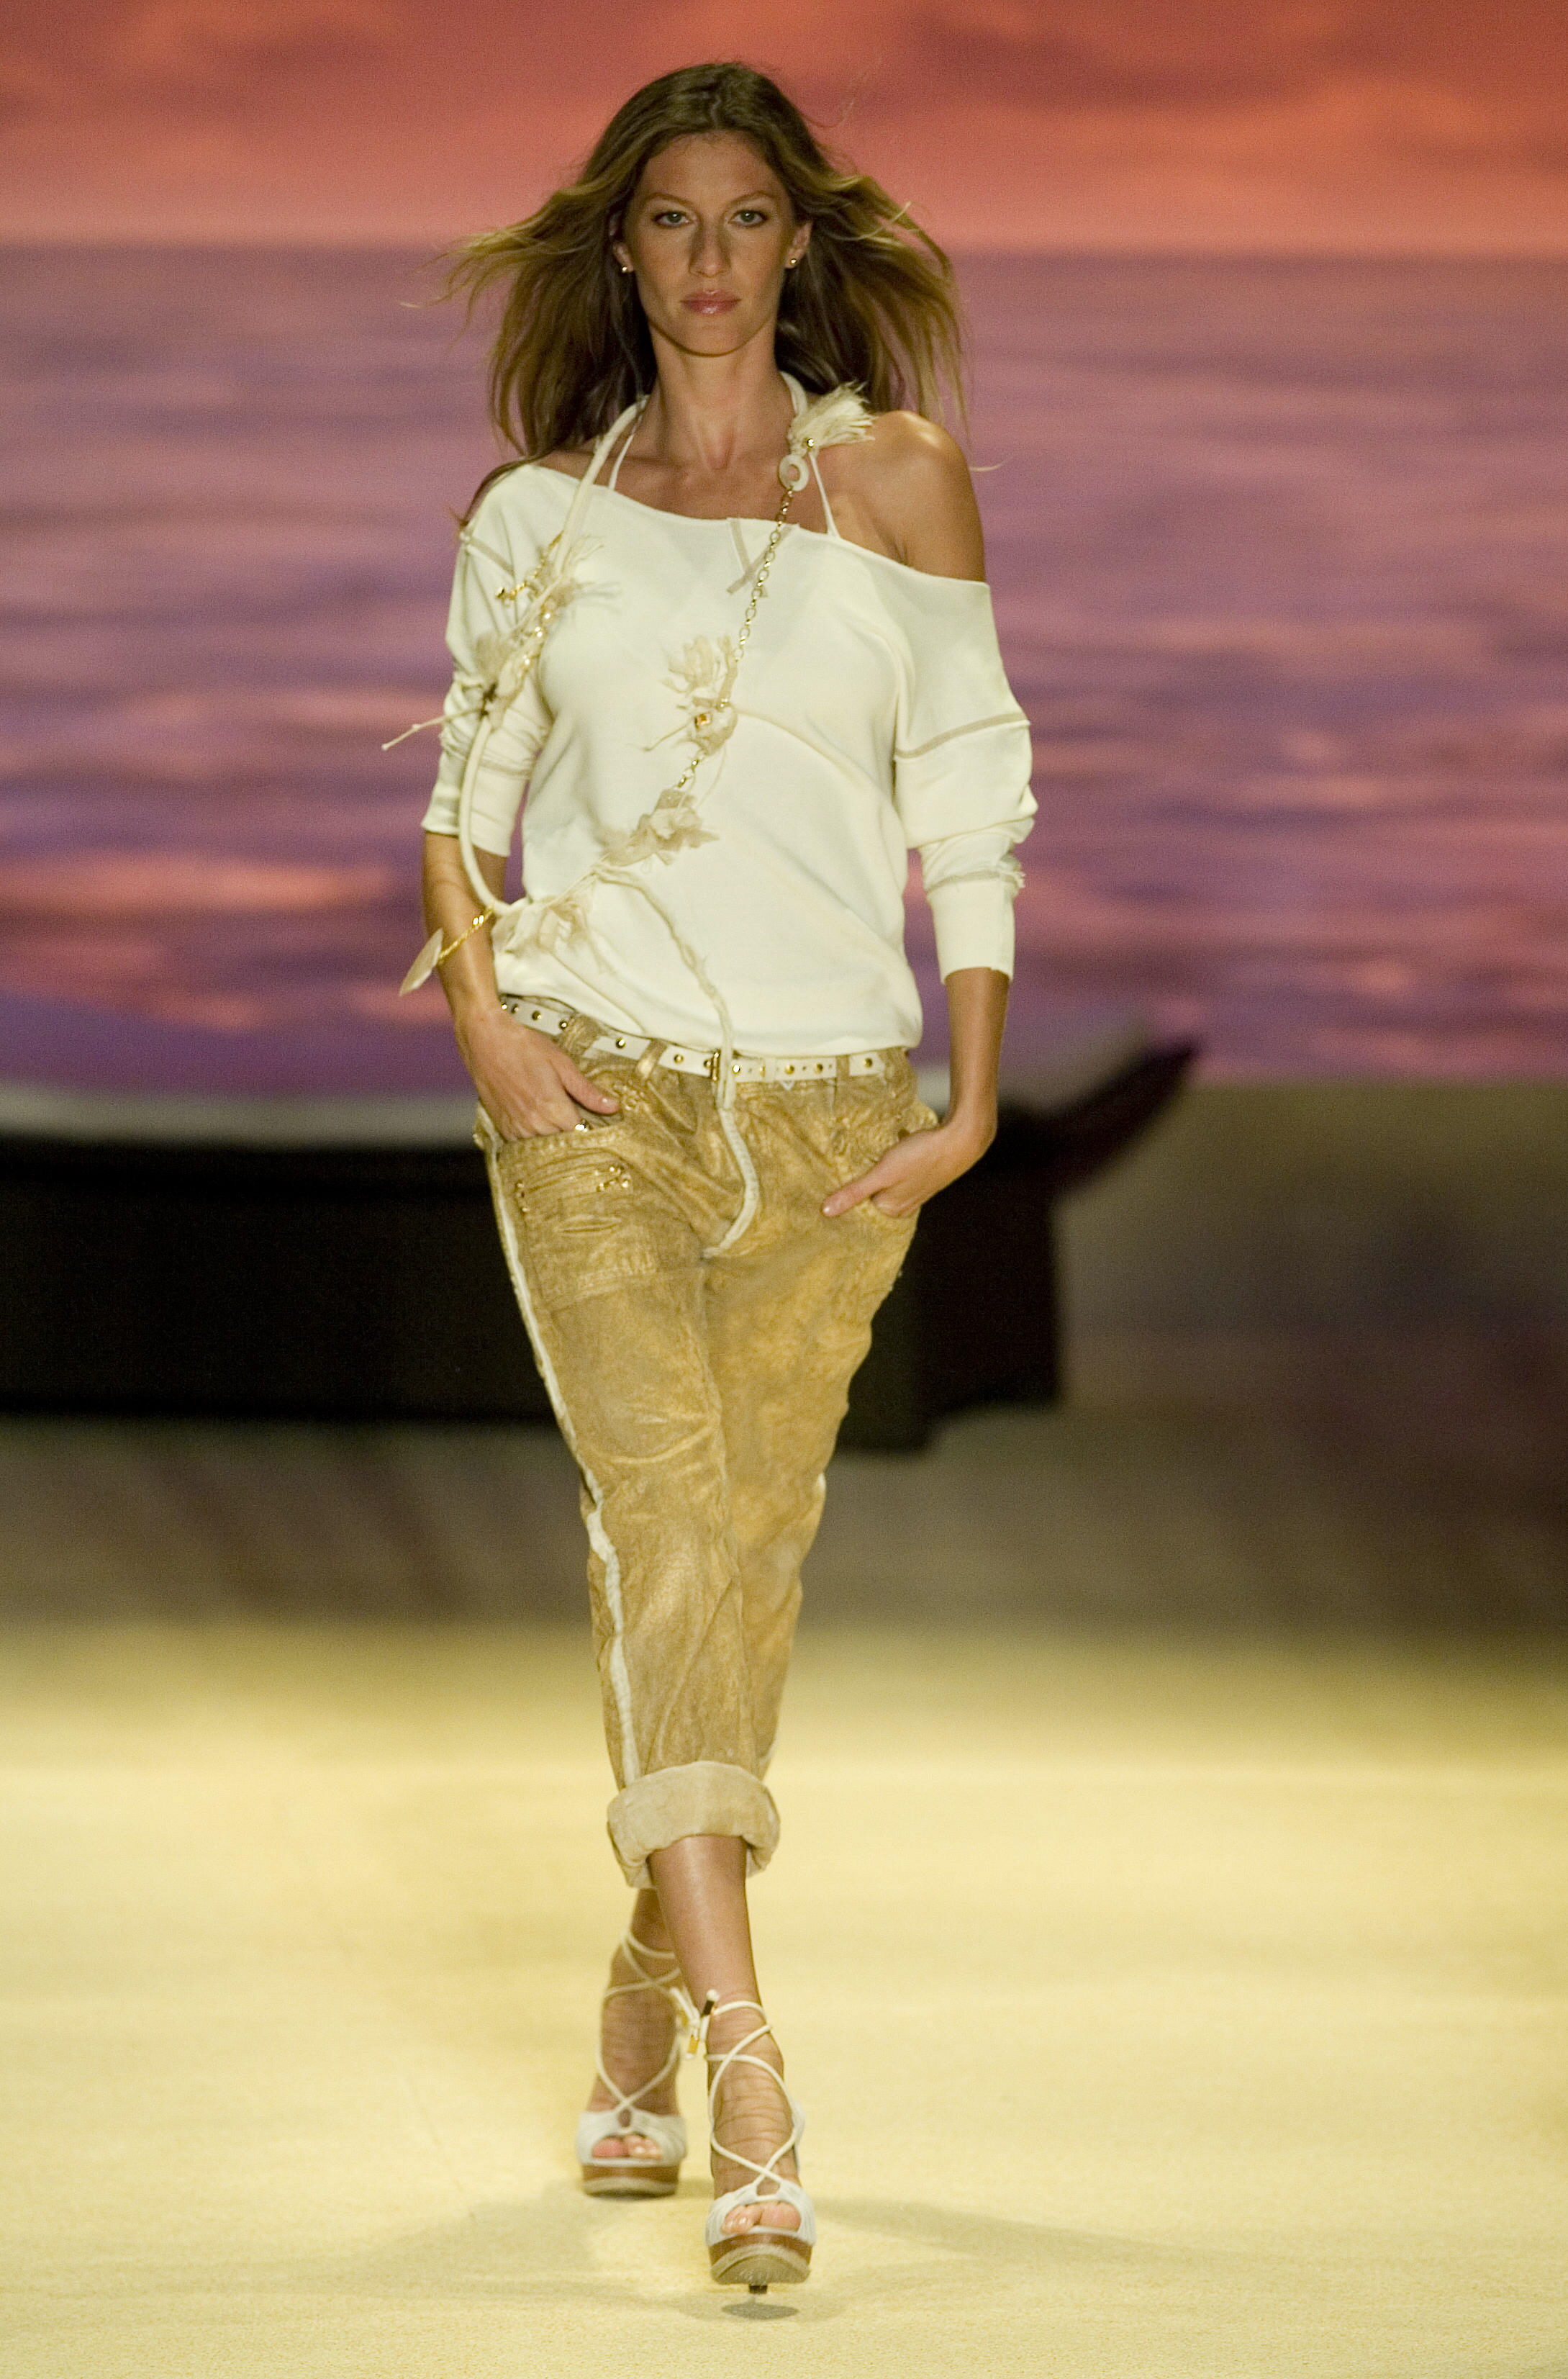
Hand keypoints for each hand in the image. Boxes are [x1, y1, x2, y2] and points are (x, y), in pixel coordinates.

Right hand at [456, 1007, 619, 1138]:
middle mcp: (533, 1123)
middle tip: (571, 1110)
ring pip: (544, 1144)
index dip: (589, 1125)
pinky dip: (533, 1134)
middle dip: (570, 1129)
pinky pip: (524, 1143)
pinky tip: (535, 1116)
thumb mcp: (562, 1064)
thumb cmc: (522, 1046)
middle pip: (563, 1141)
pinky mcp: (503, 1128)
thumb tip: (611, 1106)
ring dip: (551, 1133)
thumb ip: (587, 1090)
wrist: (485, 1040)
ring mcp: (516, 1127)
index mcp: (552, 1108)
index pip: (581, 1134)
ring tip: (551, 1111)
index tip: (591, 1117)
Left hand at [823, 1112, 994, 1220]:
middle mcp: (901, 1205)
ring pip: (882, 1181)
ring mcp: (911, 1190)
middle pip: (869, 1195)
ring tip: (860, 1156)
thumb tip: (827, 1211)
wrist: (960, 1140)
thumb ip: (855, 1192)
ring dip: (873, 1169)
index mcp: (890, 1210)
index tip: (826, 1186)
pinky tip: (886, 1149)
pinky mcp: (918, 1175)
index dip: (843, 1195)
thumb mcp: (883, 1173)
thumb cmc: (923, 1156)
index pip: (857, 1208)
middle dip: (857, 1181)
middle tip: (837, 1168)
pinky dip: (888, 1161)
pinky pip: (895, 1171)